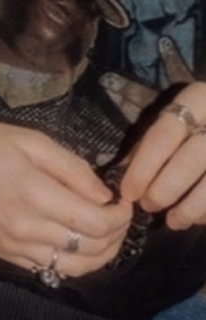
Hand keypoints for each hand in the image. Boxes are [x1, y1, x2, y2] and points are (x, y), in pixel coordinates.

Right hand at [0, 117, 131, 277]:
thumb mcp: (31, 140)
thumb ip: (72, 168)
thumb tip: (103, 195)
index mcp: (37, 195)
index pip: (96, 224)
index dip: (120, 217)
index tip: (124, 203)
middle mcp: (28, 230)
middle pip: (90, 250)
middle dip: (115, 237)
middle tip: (118, 218)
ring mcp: (14, 248)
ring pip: (73, 268)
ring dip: (98, 255)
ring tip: (104, 236)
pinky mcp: (4, 255)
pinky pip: (48, 269)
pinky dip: (70, 262)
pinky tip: (73, 244)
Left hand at [120, 82, 205, 228]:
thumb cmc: (197, 121)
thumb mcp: (176, 119)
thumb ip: (150, 144)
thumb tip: (121, 175)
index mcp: (199, 97)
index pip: (164, 133)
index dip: (143, 167)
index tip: (128, 192)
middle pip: (191, 158)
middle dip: (165, 188)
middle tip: (148, 206)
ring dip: (190, 208)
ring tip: (172, 222)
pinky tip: (197, 219)